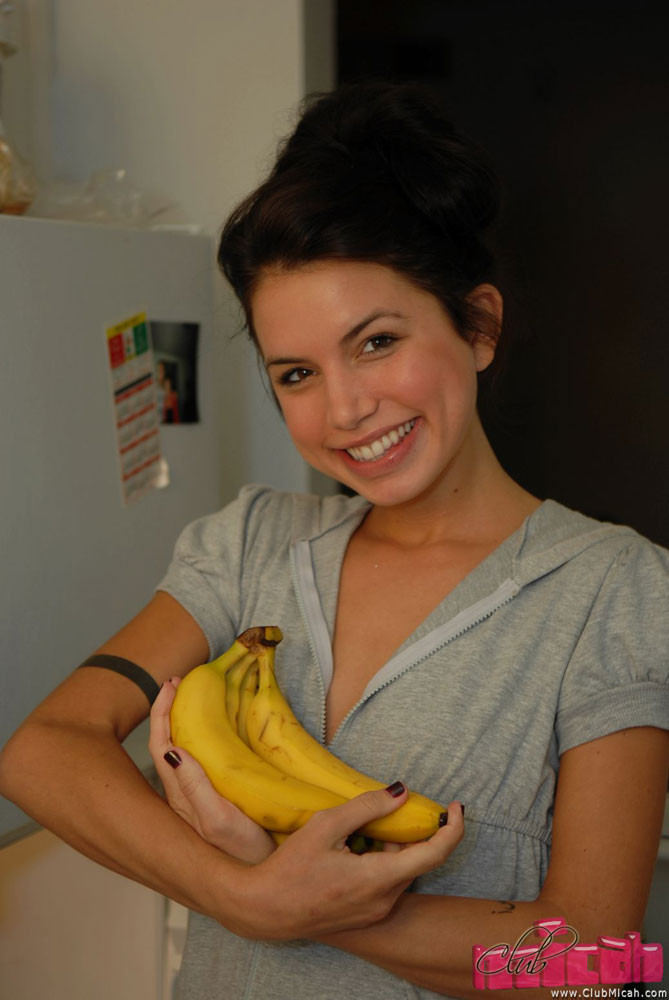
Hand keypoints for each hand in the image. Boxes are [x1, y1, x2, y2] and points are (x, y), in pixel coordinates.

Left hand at [148, 678, 275, 863]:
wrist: (266, 883)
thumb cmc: (244, 856)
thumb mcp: (219, 821)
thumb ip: (194, 787)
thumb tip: (171, 748)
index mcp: (181, 797)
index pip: (161, 745)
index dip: (162, 712)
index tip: (173, 684)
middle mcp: (184, 797)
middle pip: (165, 745)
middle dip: (167, 711)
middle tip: (179, 682)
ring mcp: (198, 801)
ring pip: (178, 753)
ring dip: (181, 723)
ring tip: (192, 698)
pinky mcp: (215, 803)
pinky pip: (196, 763)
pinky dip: (197, 739)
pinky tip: (212, 734)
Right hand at [231, 788, 464, 940]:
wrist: (265, 909)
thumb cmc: (291, 867)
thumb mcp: (326, 826)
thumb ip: (367, 807)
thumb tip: (401, 791)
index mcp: (379, 879)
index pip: (435, 853)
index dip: (453, 828)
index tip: (456, 807)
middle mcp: (385, 900)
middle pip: (418, 860)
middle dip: (413, 832)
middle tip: (392, 809)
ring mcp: (376, 911)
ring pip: (402, 871)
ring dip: (396, 847)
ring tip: (365, 829)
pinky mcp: (367, 915)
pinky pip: (389, 884)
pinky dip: (384, 862)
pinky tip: (357, 849)